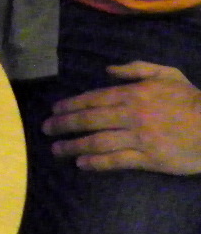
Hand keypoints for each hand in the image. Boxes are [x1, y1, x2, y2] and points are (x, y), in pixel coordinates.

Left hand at [43, 61, 200, 173]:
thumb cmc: (192, 100)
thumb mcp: (168, 75)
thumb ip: (137, 69)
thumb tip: (108, 69)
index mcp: (134, 94)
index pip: (93, 99)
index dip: (71, 105)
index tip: (55, 110)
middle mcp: (131, 115)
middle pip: (89, 120)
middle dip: (63, 125)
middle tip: (46, 129)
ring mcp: (139, 138)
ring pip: (97, 142)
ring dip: (73, 146)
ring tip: (57, 150)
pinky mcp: (149, 159)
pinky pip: (116, 161)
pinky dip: (96, 162)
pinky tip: (81, 164)